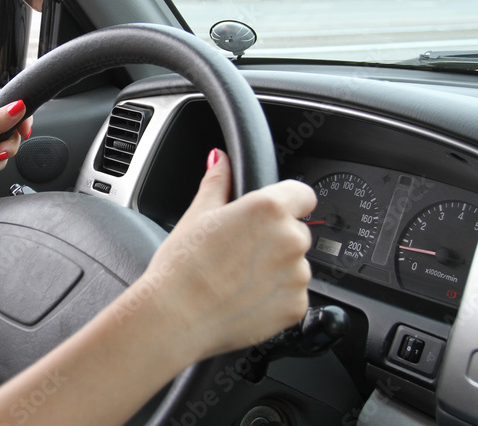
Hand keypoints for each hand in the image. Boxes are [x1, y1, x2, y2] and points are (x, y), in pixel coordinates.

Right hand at [139, 149, 315, 362]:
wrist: (175, 318)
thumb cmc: (182, 267)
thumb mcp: (197, 215)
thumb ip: (217, 181)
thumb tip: (219, 159)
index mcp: (268, 209)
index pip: (302, 194)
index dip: (286, 201)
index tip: (270, 214)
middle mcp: (290, 239)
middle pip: (296, 231)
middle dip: (275, 239)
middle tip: (239, 252)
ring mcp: (297, 276)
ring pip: (295, 265)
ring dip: (276, 269)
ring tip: (238, 278)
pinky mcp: (296, 307)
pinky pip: (293, 294)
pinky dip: (275, 297)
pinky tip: (244, 298)